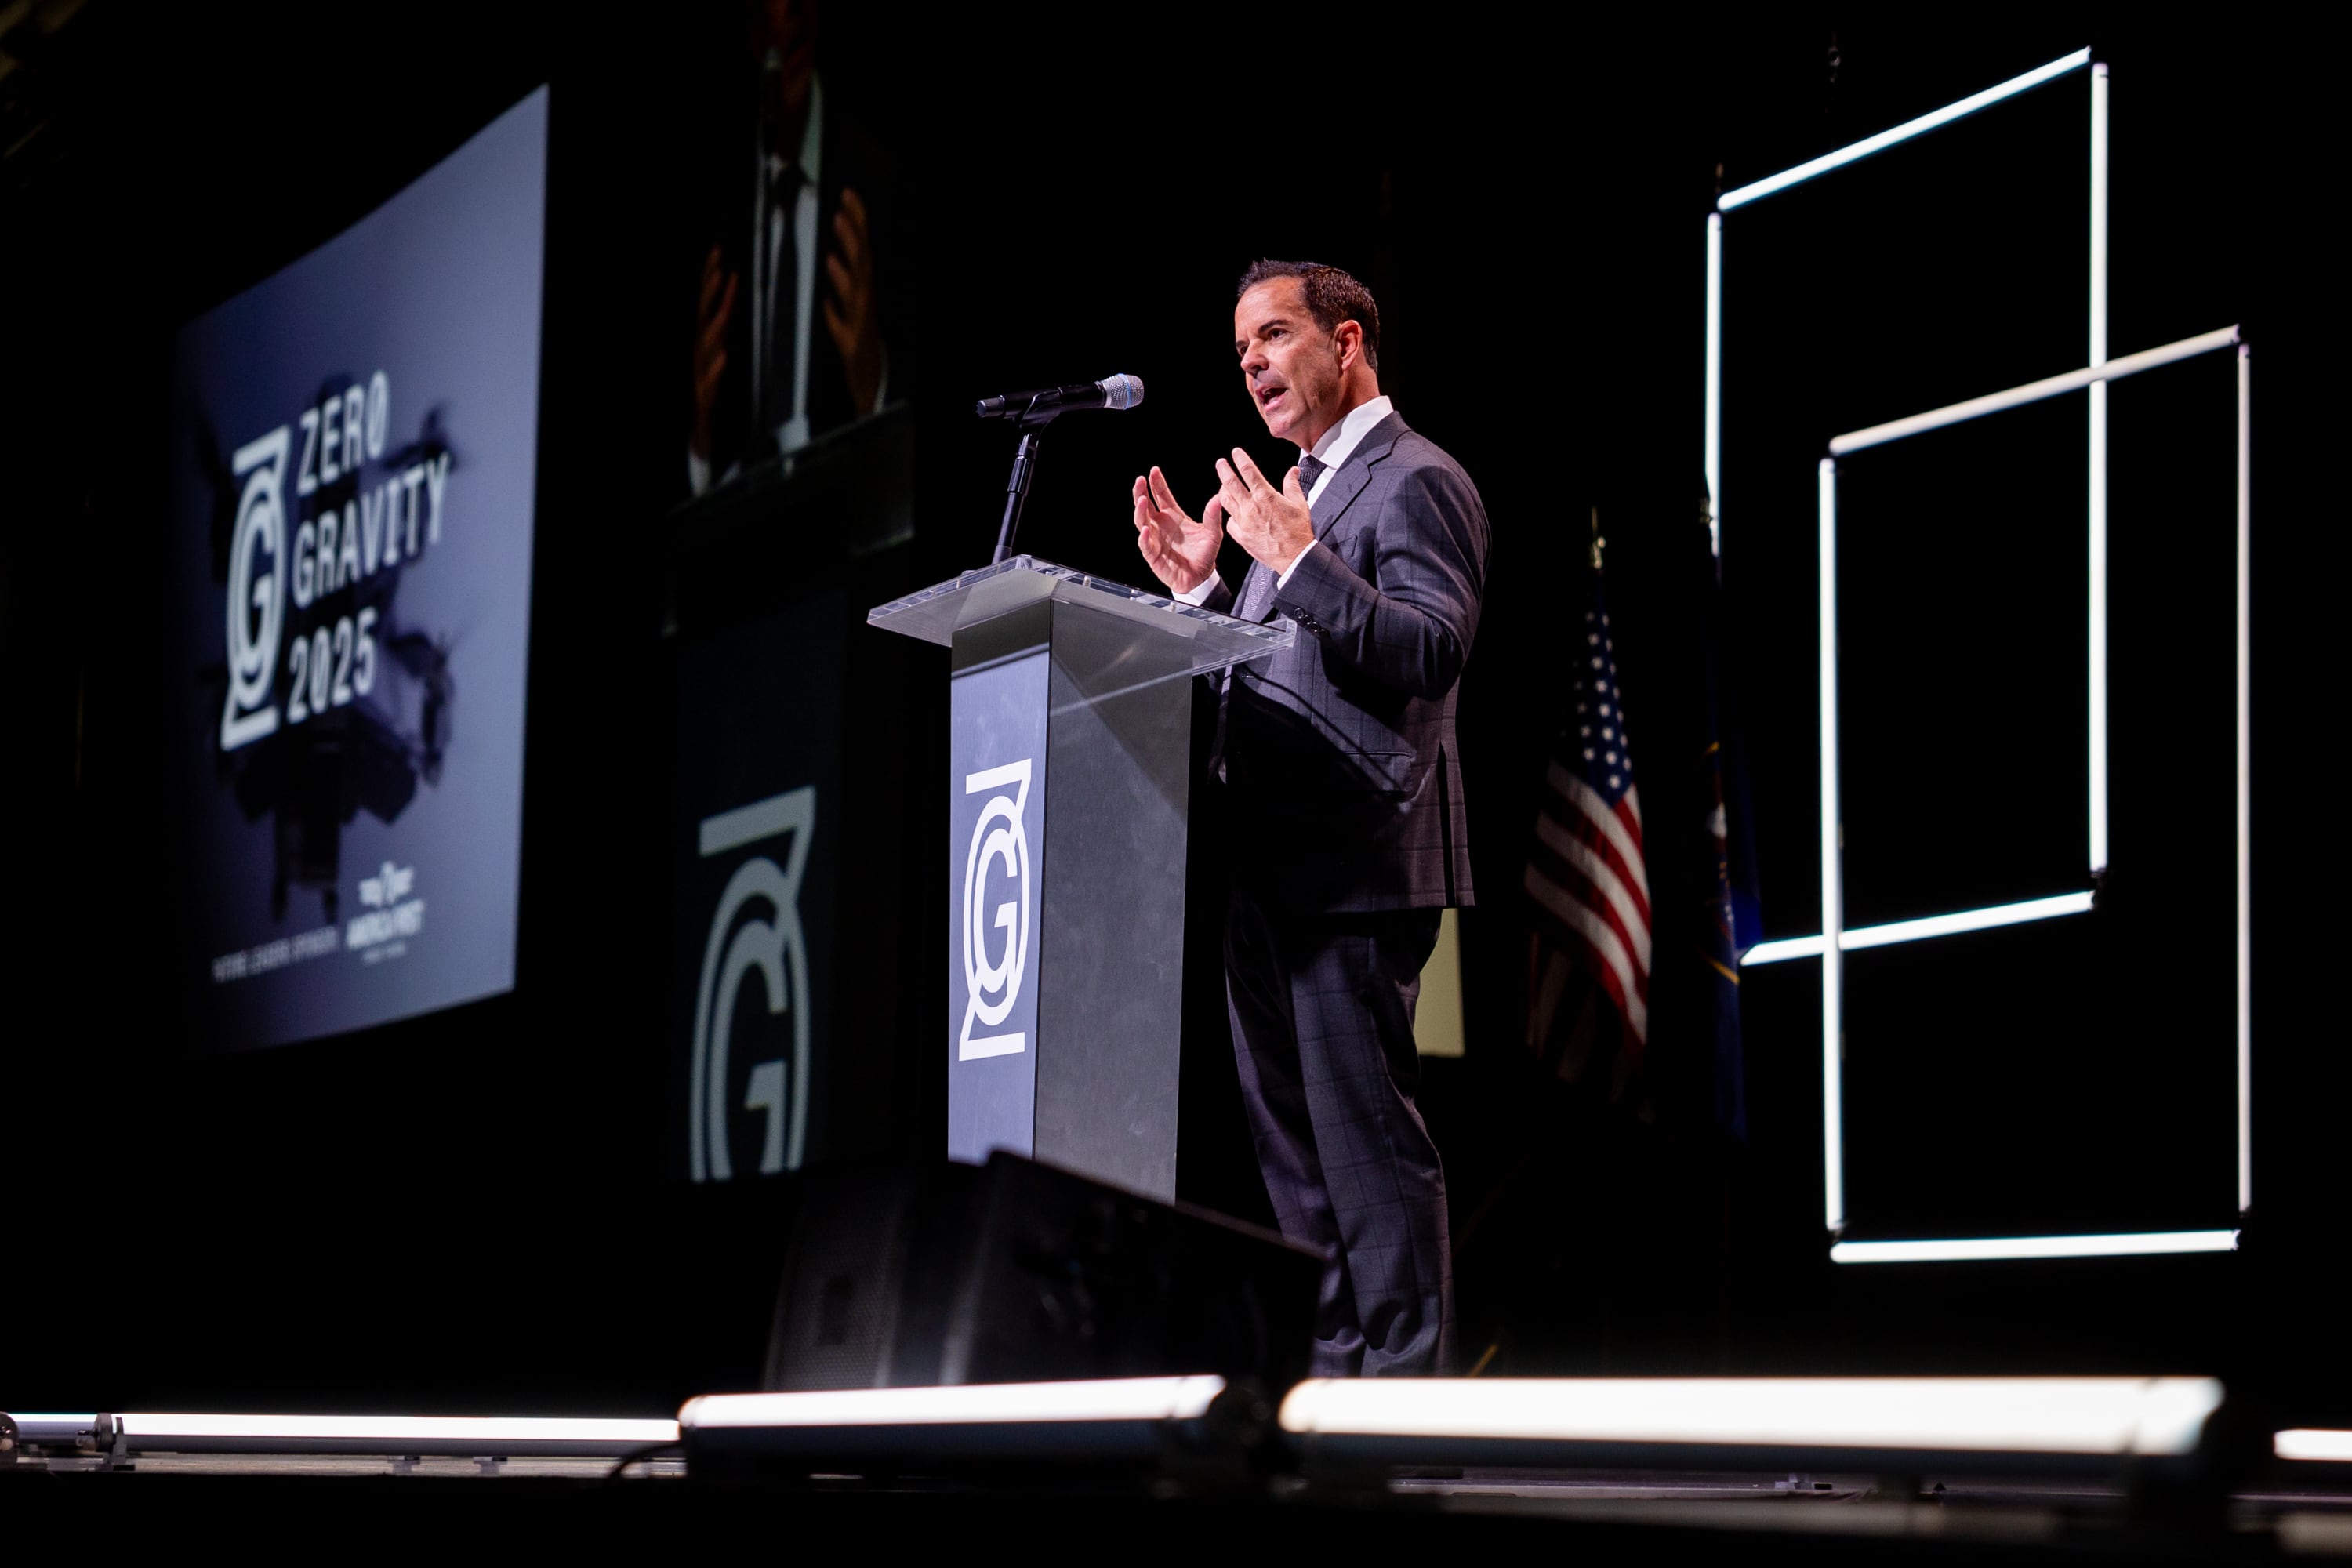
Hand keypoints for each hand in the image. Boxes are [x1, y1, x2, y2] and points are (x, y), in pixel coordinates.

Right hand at [691, 244, 737, 462]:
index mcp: (706, 343)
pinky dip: (716, 369)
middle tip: (720, 267)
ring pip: (706, 346)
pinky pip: (709, 383)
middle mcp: (700, 355)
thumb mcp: (721, 359)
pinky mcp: (704, 399)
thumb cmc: (712, 396)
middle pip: (703, 317)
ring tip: (727, 305)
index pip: (707, 305)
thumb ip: (723, 333)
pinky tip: (724, 357)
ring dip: (716, 323)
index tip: (718, 251)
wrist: (702, 440)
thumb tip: (730, 302)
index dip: (710, 278)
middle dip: (711, 291)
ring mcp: (700, 376)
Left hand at [823, 187, 883, 416]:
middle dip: (855, 231)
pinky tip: (829, 283)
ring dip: (849, 253)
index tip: (849, 199)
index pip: (862, 257)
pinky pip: (847, 321)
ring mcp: (863, 325)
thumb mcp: (846, 336)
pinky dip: (838, 302)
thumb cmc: (861, 367)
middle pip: (863, 263)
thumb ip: (838, 317)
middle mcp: (867, 308)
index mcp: (864, 301)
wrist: (871, 398)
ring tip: (838, 225)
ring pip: (858, 283)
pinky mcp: (856, 345)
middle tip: (845, 201)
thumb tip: (827, 302)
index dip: (857, 226)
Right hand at [1131, 465, 1223, 594]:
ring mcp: (1155, 540)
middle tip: (1140, 480)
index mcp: (1173, 517)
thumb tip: (1217, 498)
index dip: (1157, 483)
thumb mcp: (1213, 534)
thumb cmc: (1204, 555)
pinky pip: (1146, 546)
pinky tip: (1145, 529)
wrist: (1201, 577)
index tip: (1154, 471)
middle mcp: (1161, 526)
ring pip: (1141, 522)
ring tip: (1141, 500)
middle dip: (1141, 492)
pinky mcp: (1153, 556)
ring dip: (1140, 511)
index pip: (1161, 496)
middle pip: (1146, 506)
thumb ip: (1213, 516)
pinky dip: (1144, 538)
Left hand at [1215, 448, 1314, 575]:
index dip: (1240, 459)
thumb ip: (1292, 484)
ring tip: (1224, 486)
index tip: (1236, 453)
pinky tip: (1234, 513)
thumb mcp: (1299, 503)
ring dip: (1223, 491)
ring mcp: (1244, 522)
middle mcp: (1251, 507)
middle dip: (1223, 470)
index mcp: (1265, 496)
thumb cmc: (1298, 532)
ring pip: (1225, 501)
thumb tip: (1293, 471)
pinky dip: (1230, 515)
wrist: (1294, 556)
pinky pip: (1229, 522)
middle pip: (1230, 483)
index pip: (1248, 471)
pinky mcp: (1241, 536)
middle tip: (1220, 463)